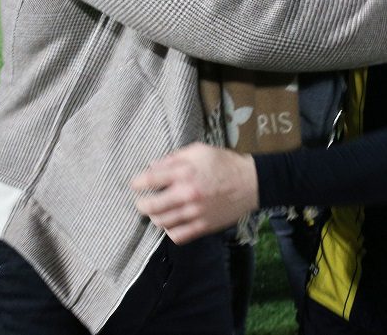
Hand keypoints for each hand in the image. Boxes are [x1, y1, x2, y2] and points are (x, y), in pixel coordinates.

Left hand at [129, 143, 258, 244]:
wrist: (250, 183)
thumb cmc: (224, 163)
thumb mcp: (199, 151)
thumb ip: (174, 158)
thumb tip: (153, 166)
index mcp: (184, 173)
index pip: (150, 179)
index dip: (137, 183)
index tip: (135, 185)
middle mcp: (187, 194)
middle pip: (150, 206)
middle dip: (141, 204)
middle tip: (142, 202)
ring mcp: (195, 212)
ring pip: (161, 222)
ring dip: (155, 217)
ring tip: (158, 211)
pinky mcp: (203, 226)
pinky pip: (177, 236)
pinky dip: (170, 231)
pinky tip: (172, 223)